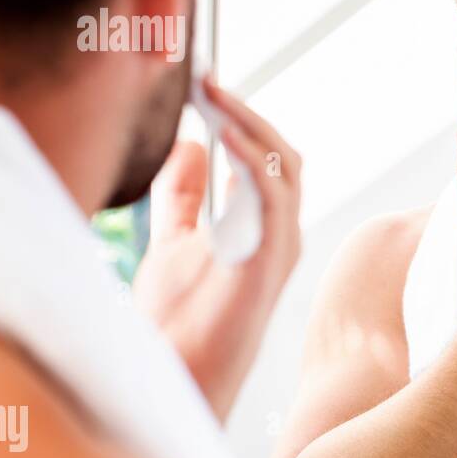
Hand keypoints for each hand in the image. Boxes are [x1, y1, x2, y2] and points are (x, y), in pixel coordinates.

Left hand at [133, 77, 302, 420]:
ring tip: (214, 98)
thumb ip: (182, 198)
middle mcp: (281, 233)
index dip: (241, 119)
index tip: (204, 86)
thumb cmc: (179, 321)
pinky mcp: (270, 259)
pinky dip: (253, 160)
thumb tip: (186, 145)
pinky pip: (273, 195)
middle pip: (281, 155)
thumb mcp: (172, 242)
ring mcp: (281, 246)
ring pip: (284, 167)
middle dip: (246, 113)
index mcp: (263, 228)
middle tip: (207, 82)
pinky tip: (223, 136)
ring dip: (250, 127)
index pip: (266, 160)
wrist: (177, 375)